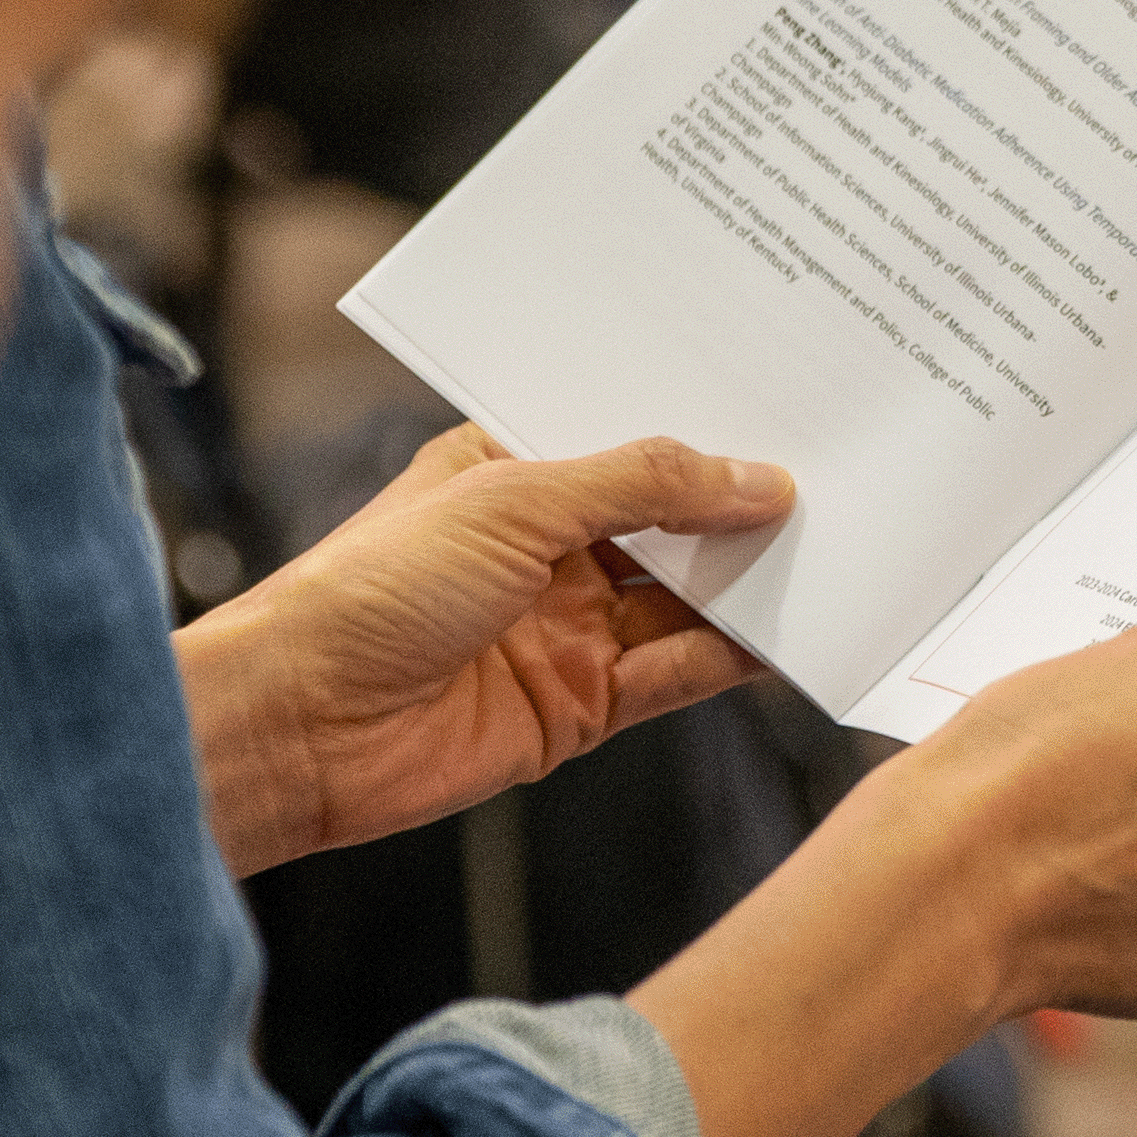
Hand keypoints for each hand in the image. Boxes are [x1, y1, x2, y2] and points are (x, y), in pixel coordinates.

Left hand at [176, 428, 787, 874]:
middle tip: (835, 481)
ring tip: (831, 556)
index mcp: (511, 470)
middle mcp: (541, 548)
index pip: (627, 439)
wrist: (301, 725)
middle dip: (736, 508)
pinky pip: (671, 674)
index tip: (785, 410)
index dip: (699, 429)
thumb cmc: (373, 588)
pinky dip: (725, 660)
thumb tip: (752, 477)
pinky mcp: (575, 707)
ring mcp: (561, 628)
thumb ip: (642, 484)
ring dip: (744, 586)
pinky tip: (779, 640)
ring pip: (680, 600)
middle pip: (666, 522)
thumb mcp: (518, 501)